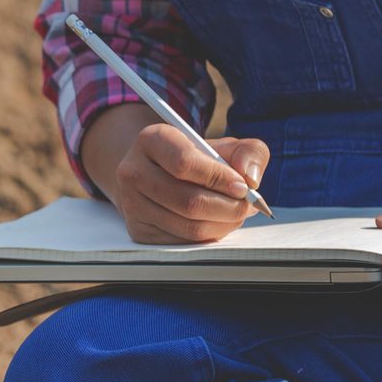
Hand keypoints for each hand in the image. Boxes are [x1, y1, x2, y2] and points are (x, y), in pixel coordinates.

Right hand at [110, 124, 269, 243]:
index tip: (243, 187)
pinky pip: (182, 242)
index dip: (219, 178)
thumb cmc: (196, 160)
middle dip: (227, 208)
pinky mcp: (138, 230)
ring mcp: (132, 204)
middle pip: (188, 201)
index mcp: (152, 140)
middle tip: (246, 207)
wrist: (159, 175)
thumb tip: (250, 177)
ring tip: (235, 214)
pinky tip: (216, 223)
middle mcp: (133, 171)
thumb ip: (248, 153)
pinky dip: (207, 236)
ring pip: (187, 226)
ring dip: (221, 225)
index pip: (184, 163)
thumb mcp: (223, 146)